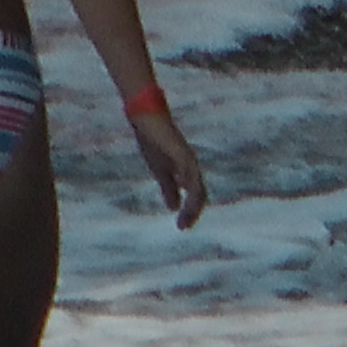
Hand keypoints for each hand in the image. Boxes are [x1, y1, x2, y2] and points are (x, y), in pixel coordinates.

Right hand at [132, 103, 207, 227]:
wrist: (147, 119)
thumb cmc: (153, 140)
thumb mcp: (159, 169)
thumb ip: (168, 187)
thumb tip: (174, 207)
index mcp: (186, 170)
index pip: (195, 195)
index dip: (190, 211)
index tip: (181, 226)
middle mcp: (191, 166)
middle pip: (200, 194)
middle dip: (193, 212)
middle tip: (183, 227)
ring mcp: (189, 160)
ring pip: (197, 188)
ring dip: (192, 206)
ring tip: (184, 220)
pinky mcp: (183, 154)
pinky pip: (190, 176)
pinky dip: (190, 191)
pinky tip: (184, 201)